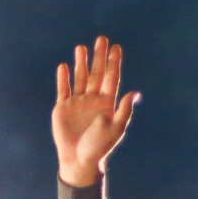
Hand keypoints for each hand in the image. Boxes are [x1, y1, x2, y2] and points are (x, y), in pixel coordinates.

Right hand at [52, 35, 138, 187]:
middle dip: (99, 57)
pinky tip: (64, 66)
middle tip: (101, 39)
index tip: (116, 47)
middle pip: (96, 73)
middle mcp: (92, 99)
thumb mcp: (116, 128)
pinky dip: (63, 78)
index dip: (113, 63)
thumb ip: (124, 110)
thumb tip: (134, 92)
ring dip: (81, 63)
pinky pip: (63, 89)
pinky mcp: (63, 108)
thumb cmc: (99, 146)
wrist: (79, 160)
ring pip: (80, 78)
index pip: (111, 78)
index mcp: (107, 103)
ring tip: (81, 48)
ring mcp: (77, 102)